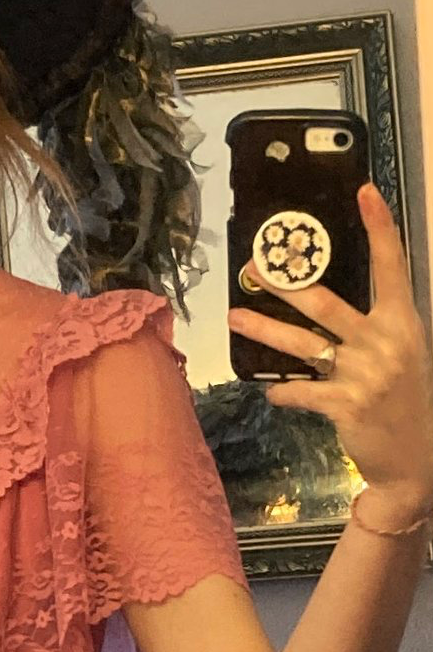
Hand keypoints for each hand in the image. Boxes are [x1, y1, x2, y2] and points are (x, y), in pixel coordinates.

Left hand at [227, 184, 432, 515]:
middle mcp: (386, 341)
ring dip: (265, 330)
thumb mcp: (401, 354)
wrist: (414, 459)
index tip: (364, 193)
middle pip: (325, 303)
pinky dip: (284, 392)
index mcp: (404, 322)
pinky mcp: (347, 405)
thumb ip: (372, 328)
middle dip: (286, 284)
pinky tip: (271, 391)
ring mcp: (366, 373)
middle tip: (255, 267)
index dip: (379, 228)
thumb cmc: (404, 401)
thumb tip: (325, 307)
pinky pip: (303, 391)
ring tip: (236, 318)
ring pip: (304, 344)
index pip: (391, 266)